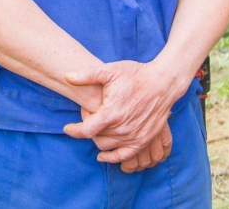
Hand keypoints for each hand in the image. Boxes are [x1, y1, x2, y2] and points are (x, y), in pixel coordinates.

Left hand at [62, 61, 181, 163]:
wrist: (162, 83)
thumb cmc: (135, 75)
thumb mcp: (110, 70)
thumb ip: (87, 74)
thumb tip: (66, 76)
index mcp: (111, 113)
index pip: (86, 130)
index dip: (74, 130)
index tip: (67, 128)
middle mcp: (122, 128)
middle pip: (95, 137)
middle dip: (88, 128)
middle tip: (89, 115)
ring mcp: (134, 136)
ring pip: (107, 146)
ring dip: (98, 139)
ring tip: (97, 126)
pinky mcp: (143, 140)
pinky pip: (124, 156)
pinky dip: (112, 158)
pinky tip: (103, 155)